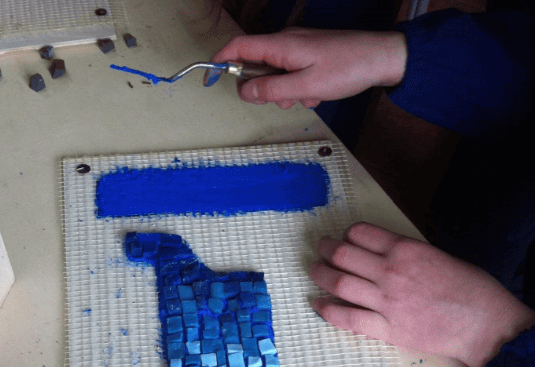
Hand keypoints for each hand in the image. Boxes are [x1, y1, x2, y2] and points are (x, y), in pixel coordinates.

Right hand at [211, 28, 407, 108]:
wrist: (380, 59)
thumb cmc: (347, 69)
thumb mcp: (305, 86)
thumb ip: (272, 90)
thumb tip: (244, 91)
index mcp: (282, 45)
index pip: (241, 46)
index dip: (223, 59)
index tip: (210, 73)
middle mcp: (287, 42)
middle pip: (258, 65)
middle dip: (265, 88)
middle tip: (284, 100)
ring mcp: (299, 48)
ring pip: (277, 74)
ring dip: (286, 92)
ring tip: (309, 95)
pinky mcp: (310, 55)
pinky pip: (293, 74)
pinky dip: (300, 87)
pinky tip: (318, 92)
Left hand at [310, 223, 534, 366]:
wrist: (486, 325)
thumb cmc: (472, 291)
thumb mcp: (440, 258)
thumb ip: (410, 257)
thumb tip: (388, 258)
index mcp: (407, 249)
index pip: (362, 233)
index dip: (347, 234)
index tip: (343, 238)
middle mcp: (391, 272)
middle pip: (343, 255)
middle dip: (326, 249)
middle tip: (320, 249)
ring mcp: (386, 302)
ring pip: (340, 283)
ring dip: (321, 275)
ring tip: (314, 271)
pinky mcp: (387, 329)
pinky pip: (348, 318)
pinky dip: (328, 311)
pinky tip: (317, 305)